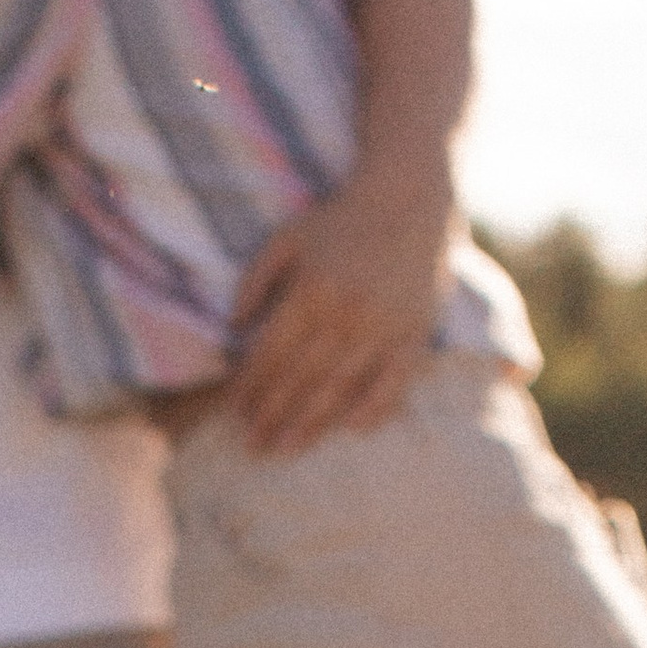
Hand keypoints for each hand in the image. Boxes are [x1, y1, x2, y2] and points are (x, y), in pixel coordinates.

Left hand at [227, 177, 447, 456]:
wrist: (409, 197)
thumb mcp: (288, 238)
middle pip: (300, 379)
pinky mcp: (414, 336)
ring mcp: (383, 328)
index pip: (271, 353)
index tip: (234, 413)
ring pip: (340, 389)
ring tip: (285, 450)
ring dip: (309, 425)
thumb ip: (255, 280)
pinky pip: (392, 386)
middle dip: (271, 416)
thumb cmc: (340, 221)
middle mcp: (346, 313)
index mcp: (312, 290)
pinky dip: (372, 411)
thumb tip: (232, 328)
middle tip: (251, 448)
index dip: (250, 387)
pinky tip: (350, 430)